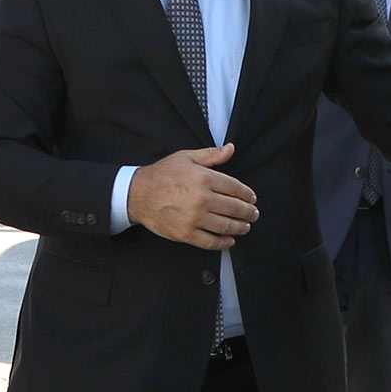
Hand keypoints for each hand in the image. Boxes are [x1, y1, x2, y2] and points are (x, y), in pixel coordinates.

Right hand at [127, 145, 256, 247]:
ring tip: (245, 226)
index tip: (251, 198)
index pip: (235, 188)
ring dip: (240, 227)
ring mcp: (194, 218)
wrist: (137, 194)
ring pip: (226, 226)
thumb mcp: (186, 157)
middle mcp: (201, 199)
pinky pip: (211, 242)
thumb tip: (231, 149)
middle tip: (253, 214)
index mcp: (203, 178)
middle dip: (248, 212)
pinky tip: (229, 240)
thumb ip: (211, 155)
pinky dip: (224, 242)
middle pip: (235, 208)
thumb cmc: (161, 175)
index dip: (247, 195)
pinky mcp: (186, 234)